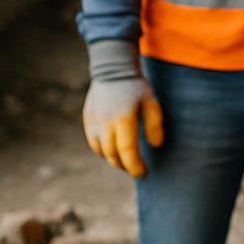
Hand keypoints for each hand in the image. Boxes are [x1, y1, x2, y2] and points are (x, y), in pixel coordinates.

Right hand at [82, 40, 163, 178]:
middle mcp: (105, 124)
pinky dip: (104, 151)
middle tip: (136, 170)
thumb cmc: (136, 87)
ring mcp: (94, 123)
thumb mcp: (152, 103)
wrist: (112, 70)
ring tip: (126, 161)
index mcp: (123, 120)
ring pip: (102, 151)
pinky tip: (114, 150)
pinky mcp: (88, 121)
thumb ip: (154, 125)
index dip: (135, 166)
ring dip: (114, 160)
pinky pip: (94, 143)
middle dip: (125, 166)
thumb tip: (156, 145)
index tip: (143, 173)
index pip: (128, 151)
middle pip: (113, 155)